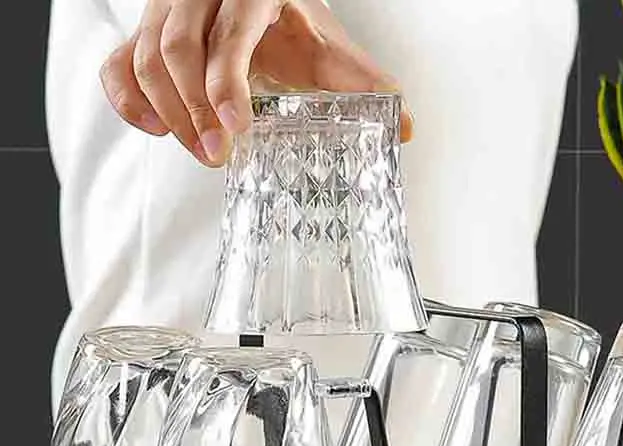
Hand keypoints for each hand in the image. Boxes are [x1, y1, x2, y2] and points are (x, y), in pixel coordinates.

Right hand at [100, 0, 411, 166]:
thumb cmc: (291, 26)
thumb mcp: (328, 50)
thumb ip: (362, 84)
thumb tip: (406, 126)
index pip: (229, 33)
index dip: (226, 82)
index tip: (236, 130)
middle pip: (177, 46)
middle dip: (195, 109)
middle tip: (218, 156)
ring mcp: (165, 12)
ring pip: (145, 56)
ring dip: (168, 113)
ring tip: (200, 153)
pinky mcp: (144, 34)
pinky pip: (118, 64)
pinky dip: (128, 101)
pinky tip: (153, 130)